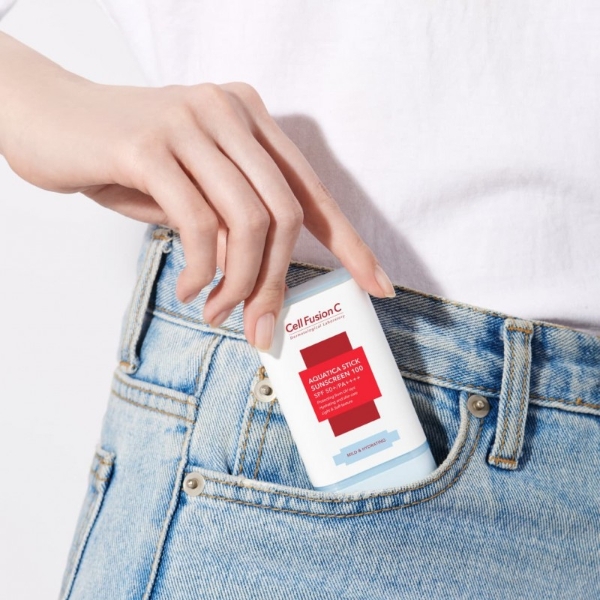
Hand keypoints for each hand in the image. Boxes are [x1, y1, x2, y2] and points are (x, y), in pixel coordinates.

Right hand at [0, 34, 395, 349]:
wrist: (46, 117)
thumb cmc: (124, 160)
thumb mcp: (191, 188)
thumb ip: (231, 220)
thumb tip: (267, 282)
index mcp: (250, 118)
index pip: (315, 191)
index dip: (352, 244)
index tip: (379, 287)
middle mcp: (230, 111)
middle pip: (289, 213)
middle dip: (279, 283)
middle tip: (262, 328)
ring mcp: (192, 122)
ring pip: (251, 222)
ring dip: (241, 284)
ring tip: (215, 311)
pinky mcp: (150, 145)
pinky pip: (200, 223)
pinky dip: (202, 270)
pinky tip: (187, 289)